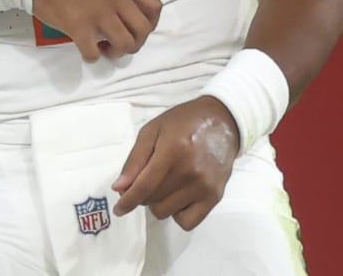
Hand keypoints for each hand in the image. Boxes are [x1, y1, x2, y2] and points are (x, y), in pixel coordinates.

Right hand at [28, 0, 161, 60]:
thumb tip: (127, 10)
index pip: (155, 7)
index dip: (150, 23)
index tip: (137, 28)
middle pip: (143, 30)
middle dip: (135, 42)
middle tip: (120, 43)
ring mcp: (99, 13)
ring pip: (125, 44)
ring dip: (117, 52)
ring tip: (105, 49)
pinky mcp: (79, 27)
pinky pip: (94, 54)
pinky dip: (92, 57)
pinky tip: (86, 50)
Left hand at [111, 97, 239, 229]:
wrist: (223, 120)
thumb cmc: (184, 122)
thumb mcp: (153, 131)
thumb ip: (135, 160)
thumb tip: (120, 188)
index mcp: (173, 150)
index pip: (144, 186)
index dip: (127, 201)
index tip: (119, 208)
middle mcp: (190, 171)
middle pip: (152, 201)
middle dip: (143, 195)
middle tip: (148, 180)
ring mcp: (204, 186)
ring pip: (166, 212)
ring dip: (159, 203)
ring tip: (166, 185)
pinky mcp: (215, 196)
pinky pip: (187, 222)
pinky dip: (178, 214)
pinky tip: (179, 197)